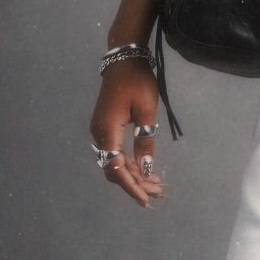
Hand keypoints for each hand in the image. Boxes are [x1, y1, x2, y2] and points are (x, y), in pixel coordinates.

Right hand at [89, 57, 164, 208]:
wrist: (124, 60)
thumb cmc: (137, 82)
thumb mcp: (147, 111)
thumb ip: (145, 141)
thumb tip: (146, 168)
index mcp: (107, 131)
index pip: (116, 168)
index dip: (130, 186)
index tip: (145, 199)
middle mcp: (100, 135)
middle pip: (115, 169)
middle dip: (136, 183)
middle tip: (159, 194)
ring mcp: (101, 132)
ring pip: (116, 162)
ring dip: (134, 175)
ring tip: (156, 185)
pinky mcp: (106, 129)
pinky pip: (116, 153)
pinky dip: (131, 164)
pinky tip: (146, 170)